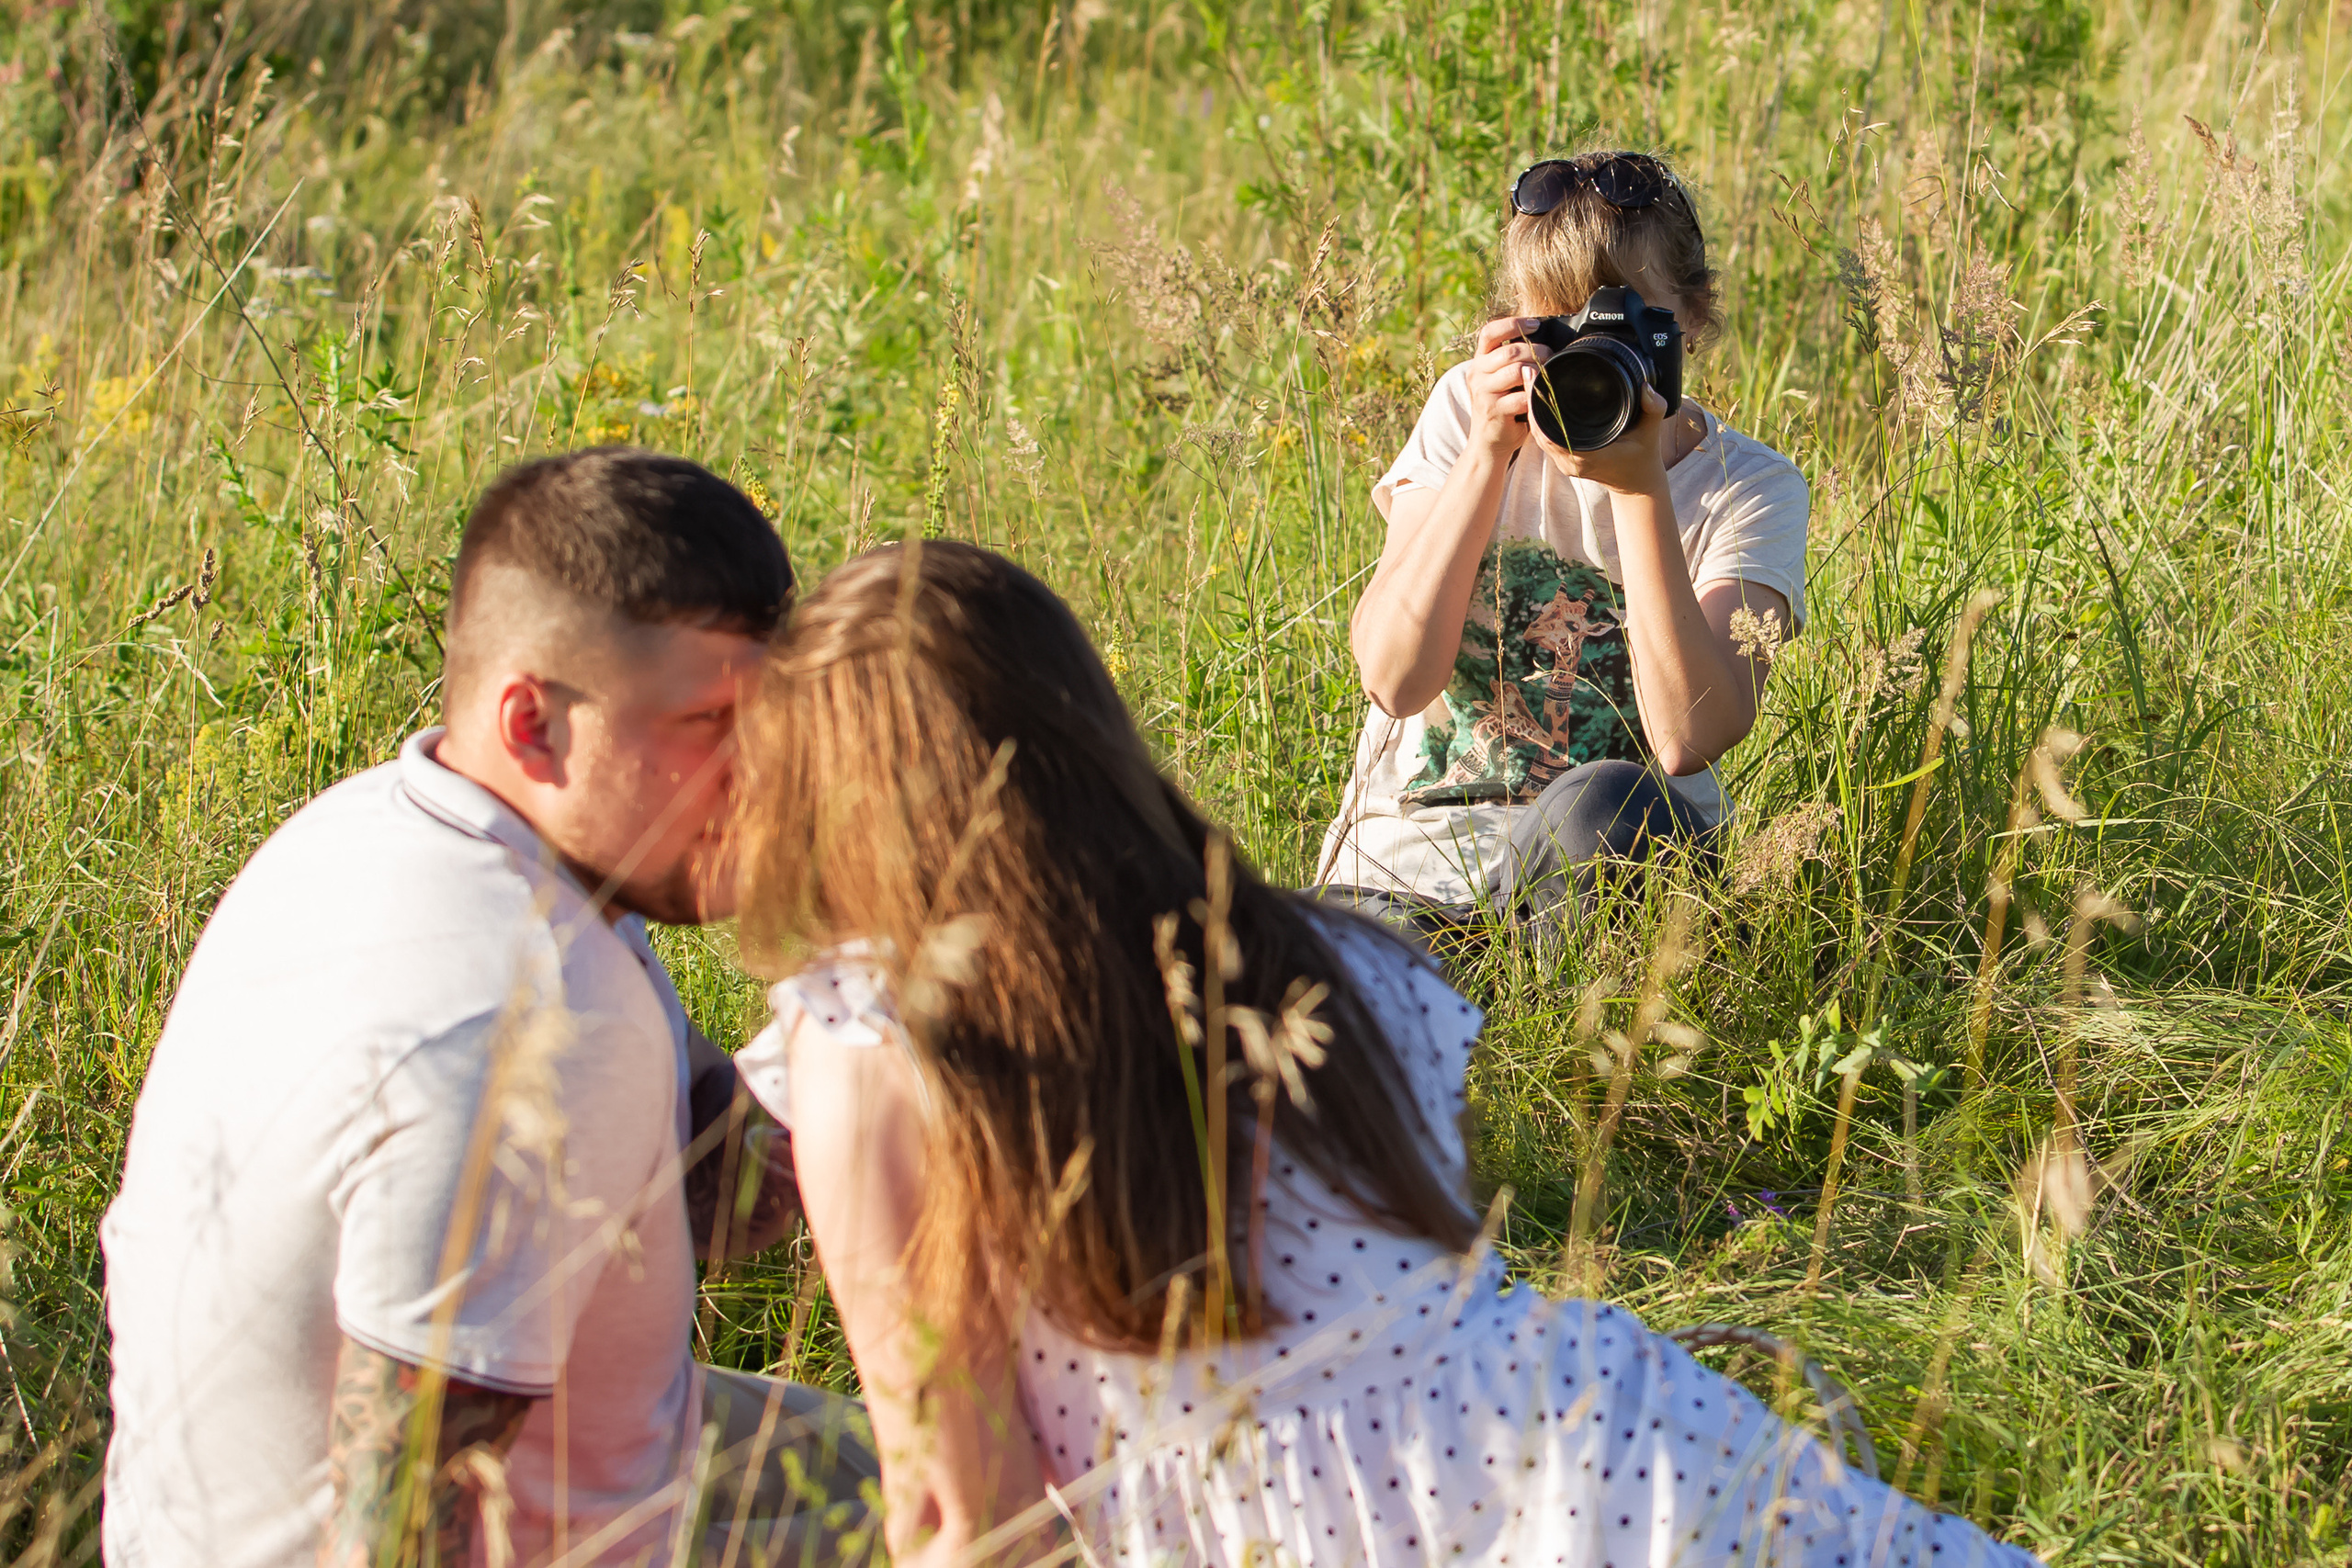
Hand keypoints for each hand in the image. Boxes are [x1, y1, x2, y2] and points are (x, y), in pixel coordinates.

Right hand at [1463, 316, 1555, 455]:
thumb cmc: (1502, 406)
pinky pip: (1520, 396)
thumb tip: (1542, 338)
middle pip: (1510, 352)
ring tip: (1546, 376)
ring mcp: (1483, 393)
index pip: (1490, 332)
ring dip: (1538, 372)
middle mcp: (1476, 374)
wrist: (1488, 442)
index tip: (1535, 324)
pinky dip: (1534, 396)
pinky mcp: (1493, 410)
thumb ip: (1512, 360)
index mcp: (1479, 361)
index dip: (1513, 324)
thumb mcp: (1501, 378)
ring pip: (1517, 371)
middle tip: (1550, 356)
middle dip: (1536, 351)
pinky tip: (1538, 398)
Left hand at [1528, 380, 1672, 497]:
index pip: (1554, 429)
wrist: (1636, 483)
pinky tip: (1534, 398)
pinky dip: (1537, 418)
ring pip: (1538, 433)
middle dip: (1532, 400)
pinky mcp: (1562, 459)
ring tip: (1528, 379)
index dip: (1542, 406)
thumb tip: (1646, 387)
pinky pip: (1543, 437)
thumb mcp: (1651, 431)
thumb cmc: (1643, 457)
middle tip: (1529, 371)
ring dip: (1531, 407)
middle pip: (1540, 429)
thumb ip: (1654, 408)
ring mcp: (1564, 462)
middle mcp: (1572, 461)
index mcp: (1589, 455)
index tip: (1538, 380)